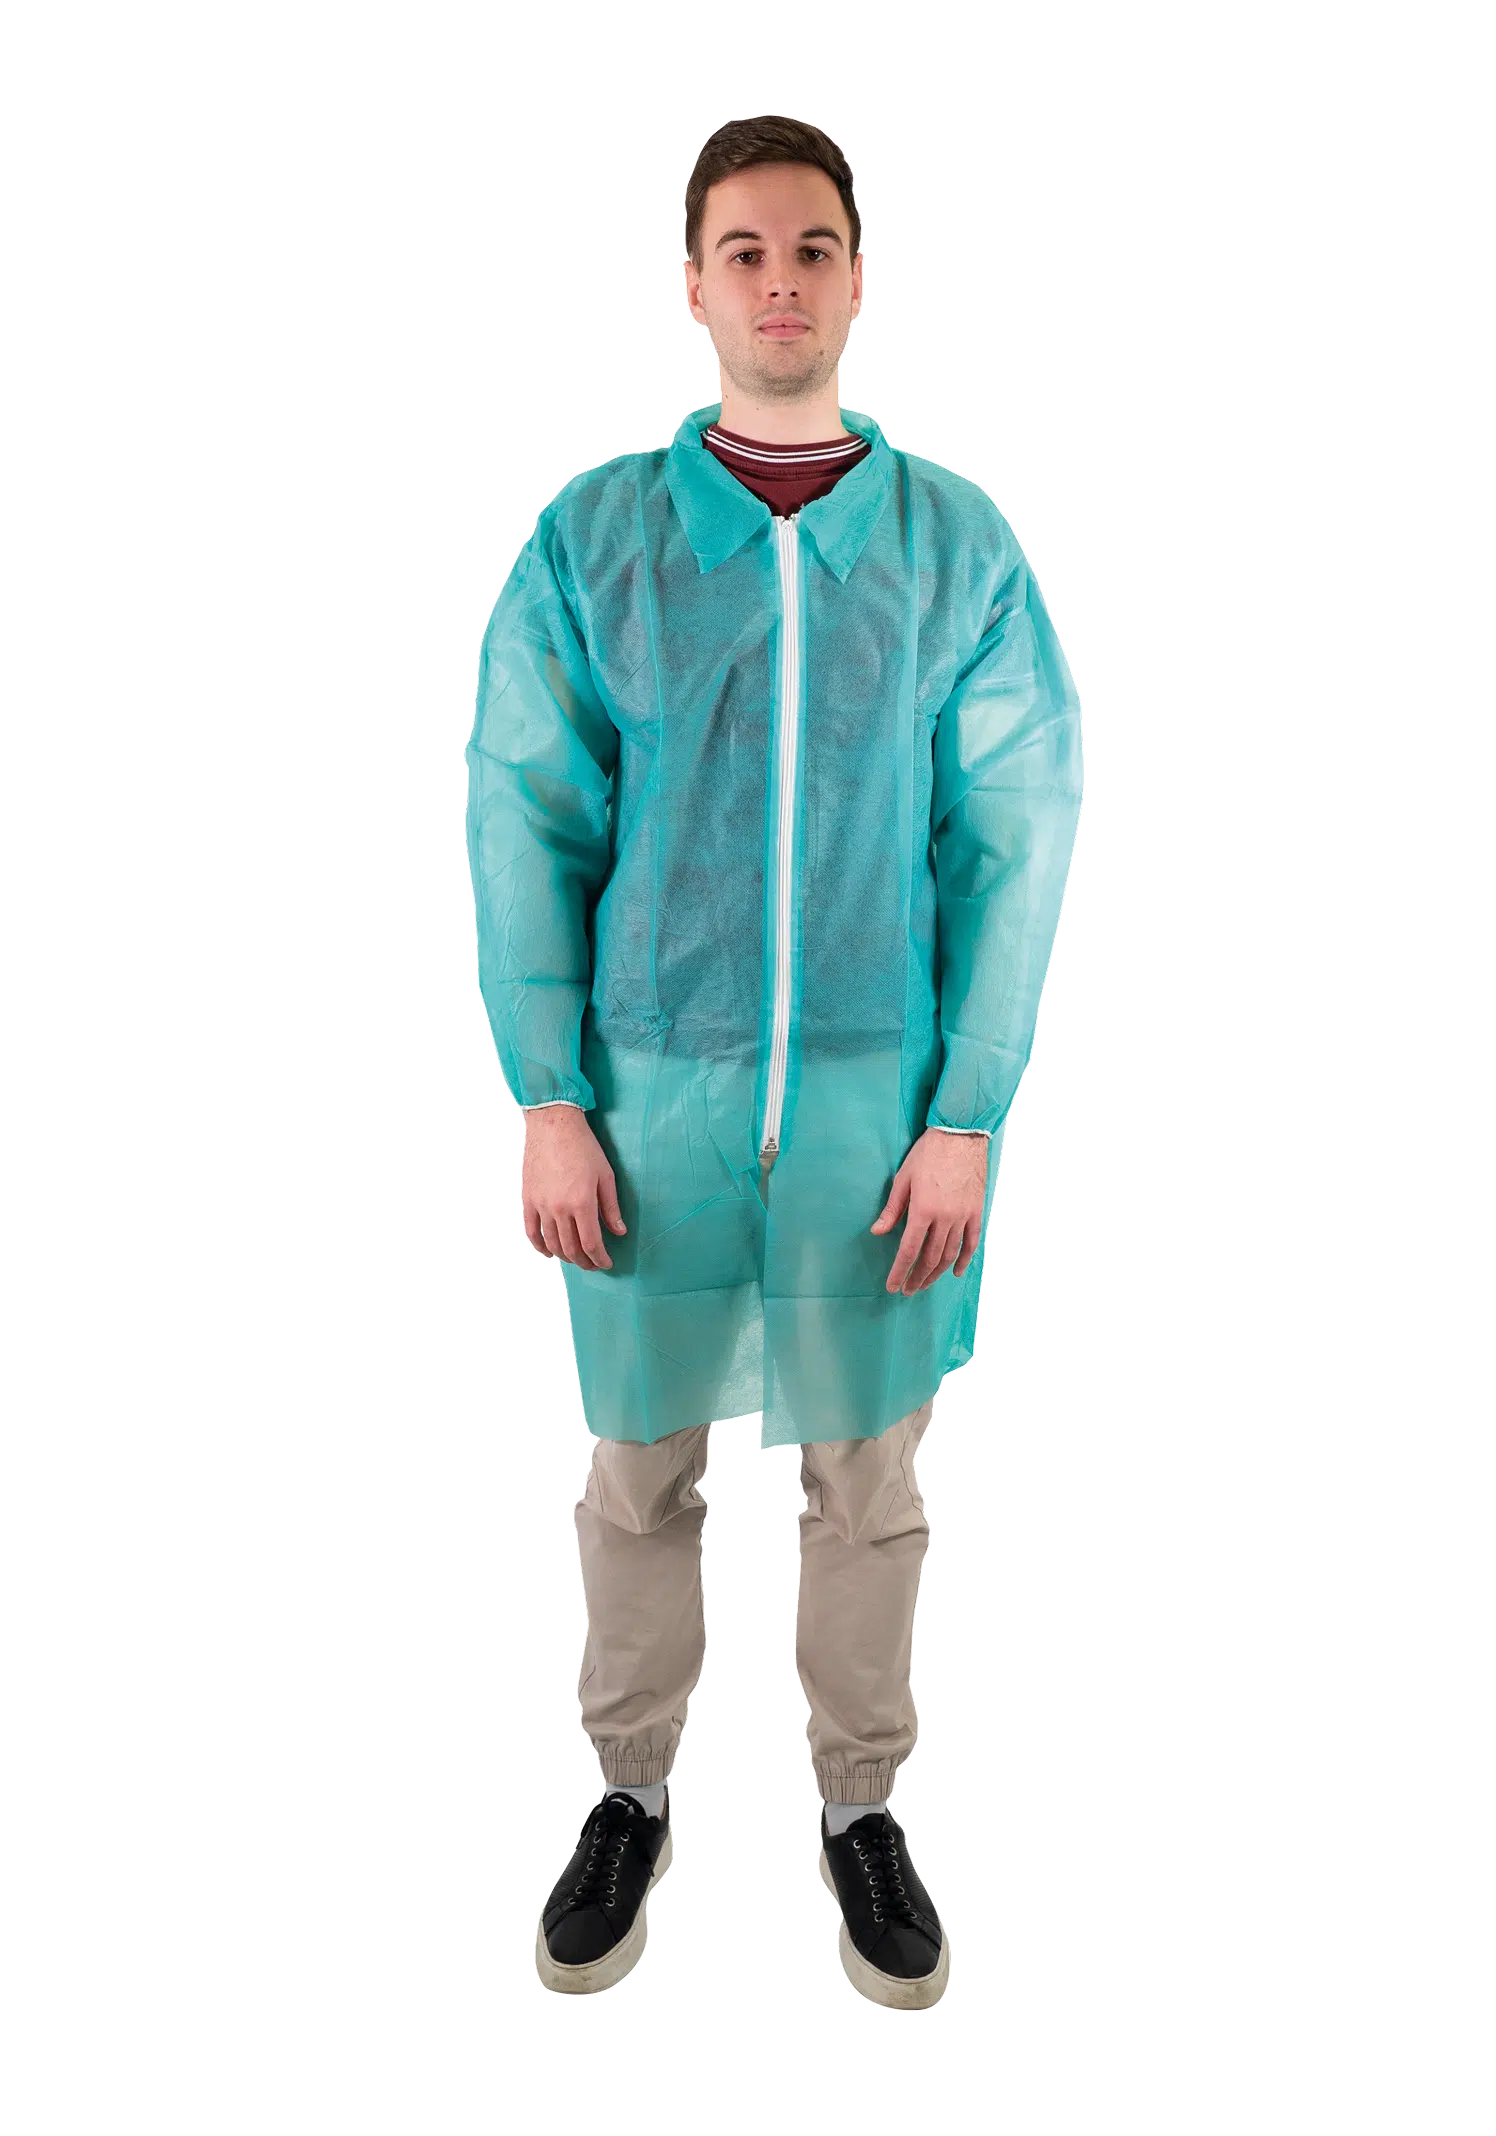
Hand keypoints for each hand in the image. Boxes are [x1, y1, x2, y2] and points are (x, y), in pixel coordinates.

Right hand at [521, 1109, 627, 1271]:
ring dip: (566, 1256)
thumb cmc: (583, 1146)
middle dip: (585, 1261)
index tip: (606, 1264)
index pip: (591, 1243)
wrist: (554, 1126)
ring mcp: (541, 1206)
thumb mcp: (605, 1176)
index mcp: (582, 1203)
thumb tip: (618, 1231)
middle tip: (593, 1264)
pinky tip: (550, 1252)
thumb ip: (611, 1207)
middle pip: (572, 1248)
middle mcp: (559, 1208)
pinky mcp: (528, 1200)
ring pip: (553, 1243)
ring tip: (576, 1259)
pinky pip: (532, 1231)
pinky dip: (541, 1246)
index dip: (600, 1259)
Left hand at [870, 1129, 988, 1294]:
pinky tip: (956, 1272)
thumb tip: (878, 1231)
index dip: (900, 1271)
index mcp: (923, 1210)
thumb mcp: (903, 1178)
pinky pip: (972, 1243)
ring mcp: (963, 1216)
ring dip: (936, 1273)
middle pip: (930, 1258)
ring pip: (950, 1254)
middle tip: (908, 1290)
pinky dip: (964, 1260)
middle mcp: (944, 1218)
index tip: (893, 1286)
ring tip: (925, 1283)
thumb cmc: (929, 1153)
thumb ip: (892, 1209)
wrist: (960, 1135)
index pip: (908, 1250)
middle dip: (917, 1277)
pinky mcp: (976, 1212)